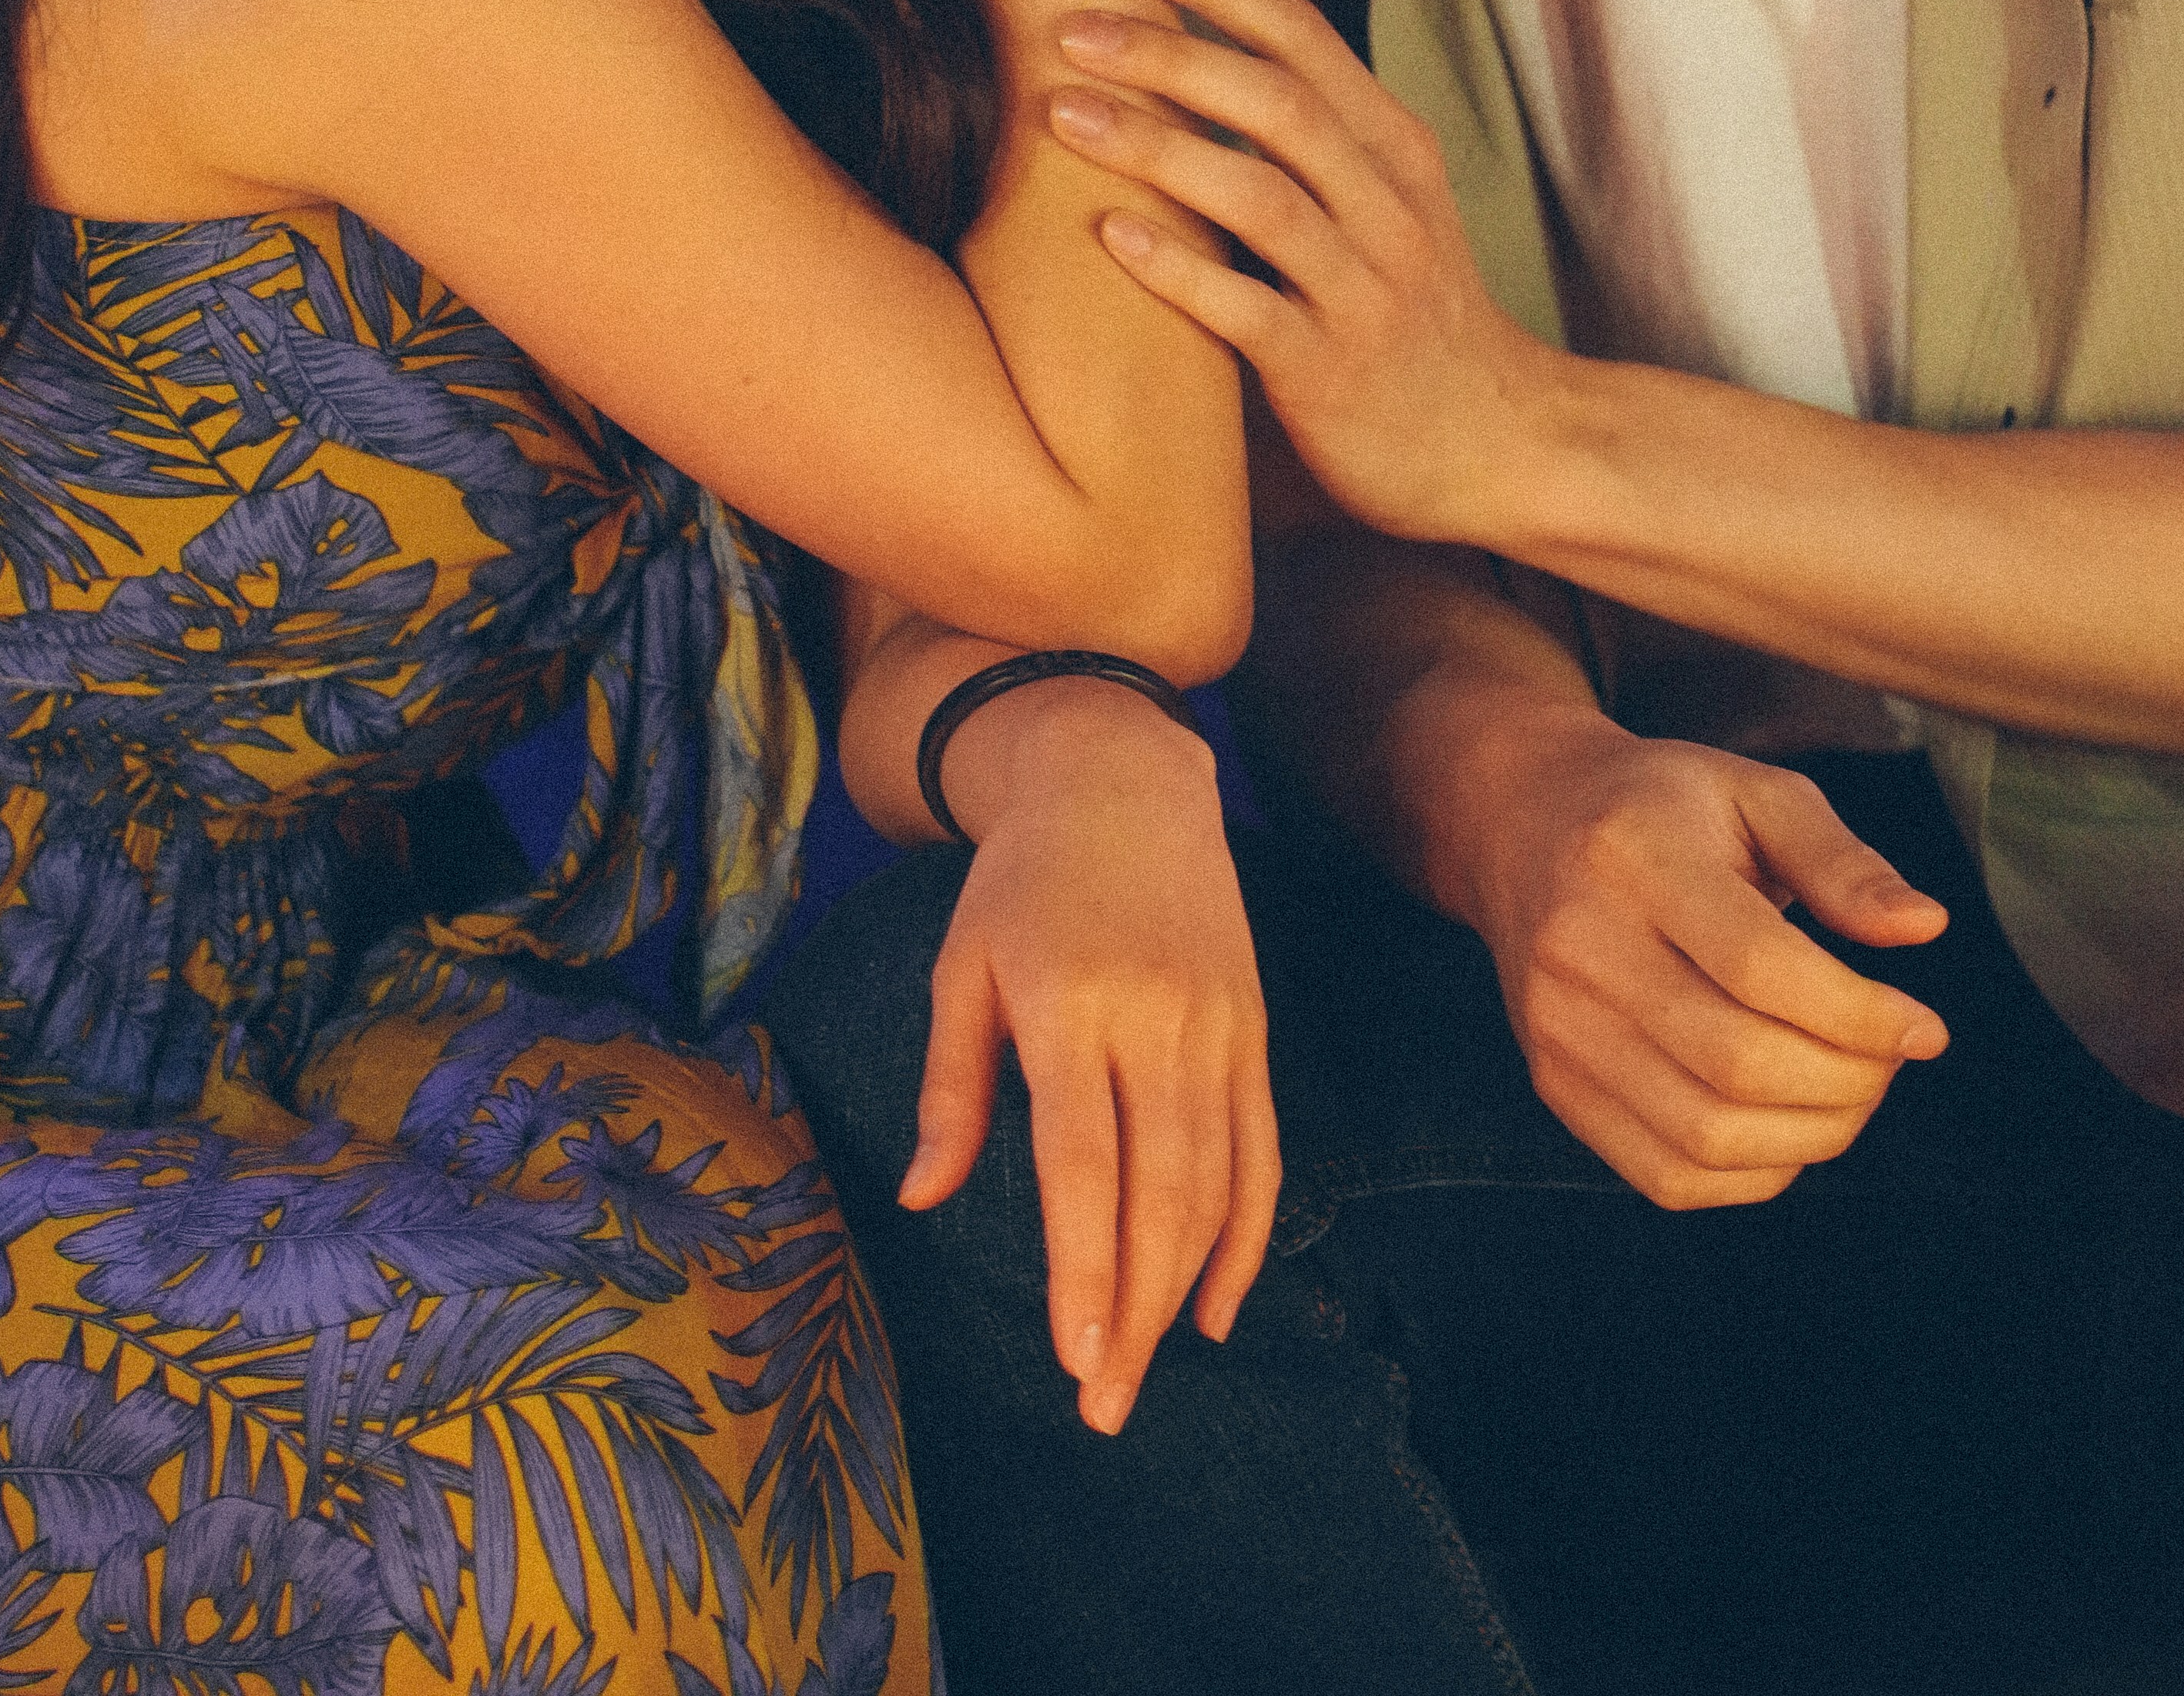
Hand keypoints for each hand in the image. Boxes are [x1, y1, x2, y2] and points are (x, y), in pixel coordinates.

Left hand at [897, 677, 1279, 1430]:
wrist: (1122, 779)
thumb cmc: (1020, 881)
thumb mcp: (962, 967)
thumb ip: (950, 1087)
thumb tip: (922, 1199)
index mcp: (1070, 1004)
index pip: (1084, 1164)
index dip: (1083, 1268)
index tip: (1071, 1358)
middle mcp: (1156, 1019)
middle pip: (1159, 1193)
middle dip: (1132, 1310)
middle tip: (1101, 1404)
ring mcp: (1217, 1025)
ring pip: (1217, 1183)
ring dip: (1184, 1289)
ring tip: (1141, 1368)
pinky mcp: (1253, 1028)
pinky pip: (1261, 1150)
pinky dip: (1247, 1236)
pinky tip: (1216, 1307)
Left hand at [1047, 0, 1533, 538]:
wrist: (1496, 445)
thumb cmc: (1411, 314)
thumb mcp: (1387, 203)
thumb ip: (1312, 137)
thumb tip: (1189, 55)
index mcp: (1395, 150)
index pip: (1303, 38)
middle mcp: (1387, 206)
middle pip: (1276, 102)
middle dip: (1168, 52)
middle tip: (1068, 26)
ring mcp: (1363, 291)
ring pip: (1258, 197)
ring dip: (1155, 147)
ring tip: (1061, 114)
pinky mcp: (1331, 373)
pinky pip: (1248, 310)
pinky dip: (1178, 269)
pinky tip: (1109, 235)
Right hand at [1461, 704, 1950, 1206]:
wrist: (1521, 824)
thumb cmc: (1660, 808)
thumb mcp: (1754, 794)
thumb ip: (1841, 860)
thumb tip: (1926, 927)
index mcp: (1631, 857)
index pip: (1759, 967)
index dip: (1860, 1015)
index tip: (1924, 1027)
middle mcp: (1579, 947)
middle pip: (1738, 1062)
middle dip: (1849, 1082)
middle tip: (1890, 1058)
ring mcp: (1557, 1027)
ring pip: (1706, 1134)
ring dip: (1812, 1136)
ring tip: (1851, 1090)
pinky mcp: (1554, 1083)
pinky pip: (1669, 1175)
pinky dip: (1754, 1172)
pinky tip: (1789, 1123)